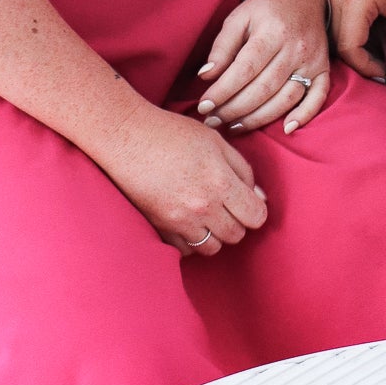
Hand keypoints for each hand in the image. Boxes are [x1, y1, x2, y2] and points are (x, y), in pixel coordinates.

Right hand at [102, 100, 267, 256]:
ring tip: (207, 215)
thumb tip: (259, 195)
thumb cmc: (172, 133)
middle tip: (226, 205)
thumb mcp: (216, 141)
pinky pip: (186, 250)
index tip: (248, 201)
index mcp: (221, 182)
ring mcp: (179, 221)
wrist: (126, 138)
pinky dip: (191, 241)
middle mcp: (203, 206)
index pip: (256, 216)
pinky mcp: (159, 228)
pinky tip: (188, 221)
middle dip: (237, 222)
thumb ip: (243, 169)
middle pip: (236, 235)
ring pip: (212, 248)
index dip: (256, 209)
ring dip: (215, 234)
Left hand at [195, 0, 330, 134]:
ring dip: (259, 118)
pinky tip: (287, 129)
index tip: (203, 106)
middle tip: (212, 121)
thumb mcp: (239, 17)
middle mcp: (295, 48)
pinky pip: (318, 97)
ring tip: (234, 126)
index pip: (244, 69)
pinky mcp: (323, 69)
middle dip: (234, 109)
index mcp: (272, 32)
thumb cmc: (265, 8)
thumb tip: (206, 76)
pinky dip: (304, 115)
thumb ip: (222, 47)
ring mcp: (312, 61)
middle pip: (263, 88)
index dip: (223, 91)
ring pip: (286, 98)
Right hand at [333, 0, 385, 82]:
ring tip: (378, 59)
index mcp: (356, 1)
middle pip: (338, 46)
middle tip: (384, 70)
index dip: (366, 66)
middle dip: (359, 63)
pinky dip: (350, 41)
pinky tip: (370, 44)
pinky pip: (335, 28)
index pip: (349, 48)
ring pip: (334, 39)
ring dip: (353, 53)